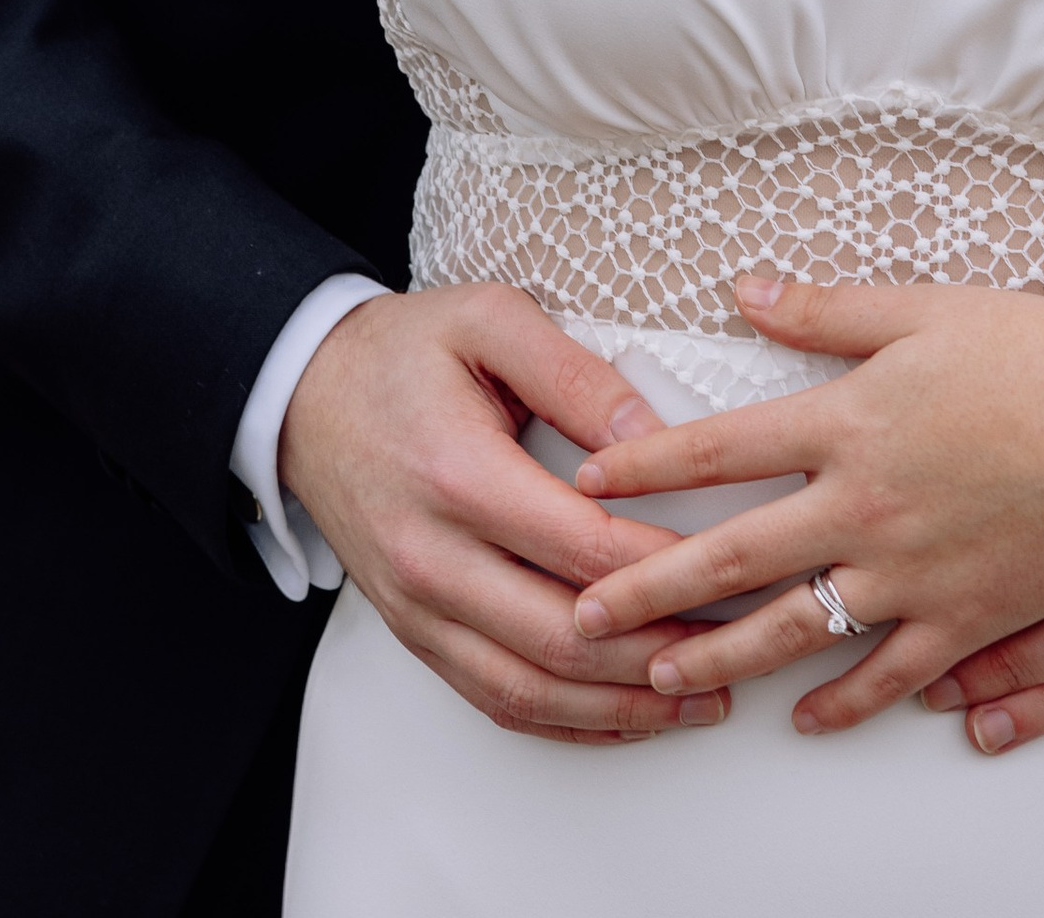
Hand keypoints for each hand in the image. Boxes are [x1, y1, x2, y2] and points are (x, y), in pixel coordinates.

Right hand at [278, 287, 729, 744]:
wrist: (303, 396)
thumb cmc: (401, 353)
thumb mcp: (489, 320)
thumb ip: (575, 373)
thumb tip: (656, 436)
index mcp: (457, 475)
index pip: (585, 547)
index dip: (669, 567)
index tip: (735, 566)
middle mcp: (432, 558)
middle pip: (563, 637)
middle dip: (662, 654)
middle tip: (740, 649)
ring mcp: (418, 608)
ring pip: (530, 689)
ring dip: (622, 708)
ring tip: (700, 702)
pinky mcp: (415, 633)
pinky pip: (495, 700)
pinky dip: (567, 722)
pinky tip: (623, 716)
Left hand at [569, 270, 1043, 735]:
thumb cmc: (1038, 354)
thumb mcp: (922, 309)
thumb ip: (825, 310)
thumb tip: (744, 290)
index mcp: (847, 421)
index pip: (717, 449)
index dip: (643, 467)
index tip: (587, 484)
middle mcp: (865, 506)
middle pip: (731, 557)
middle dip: (645, 588)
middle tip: (582, 614)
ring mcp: (912, 573)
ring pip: (792, 631)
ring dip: (718, 657)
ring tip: (658, 678)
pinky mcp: (963, 618)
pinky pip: (888, 675)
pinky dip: (843, 703)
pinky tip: (806, 719)